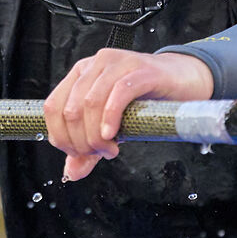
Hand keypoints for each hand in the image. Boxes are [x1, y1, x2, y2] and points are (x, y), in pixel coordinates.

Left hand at [44, 49, 213, 182]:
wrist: (183, 81)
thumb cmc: (146, 101)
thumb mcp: (111, 125)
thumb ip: (89, 148)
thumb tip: (71, 173)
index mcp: (80, 74)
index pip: (52, 108)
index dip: (61, 137)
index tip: (79, 154)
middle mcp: (95, 65)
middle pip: (71, 109)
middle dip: (81, 141)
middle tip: (100, 154)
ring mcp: (118, 64)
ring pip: (91, 102)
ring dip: (96, 135)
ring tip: (110, 148)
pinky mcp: (141, 70)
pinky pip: (118, 93)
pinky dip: (111, 118)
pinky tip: (113, 135)